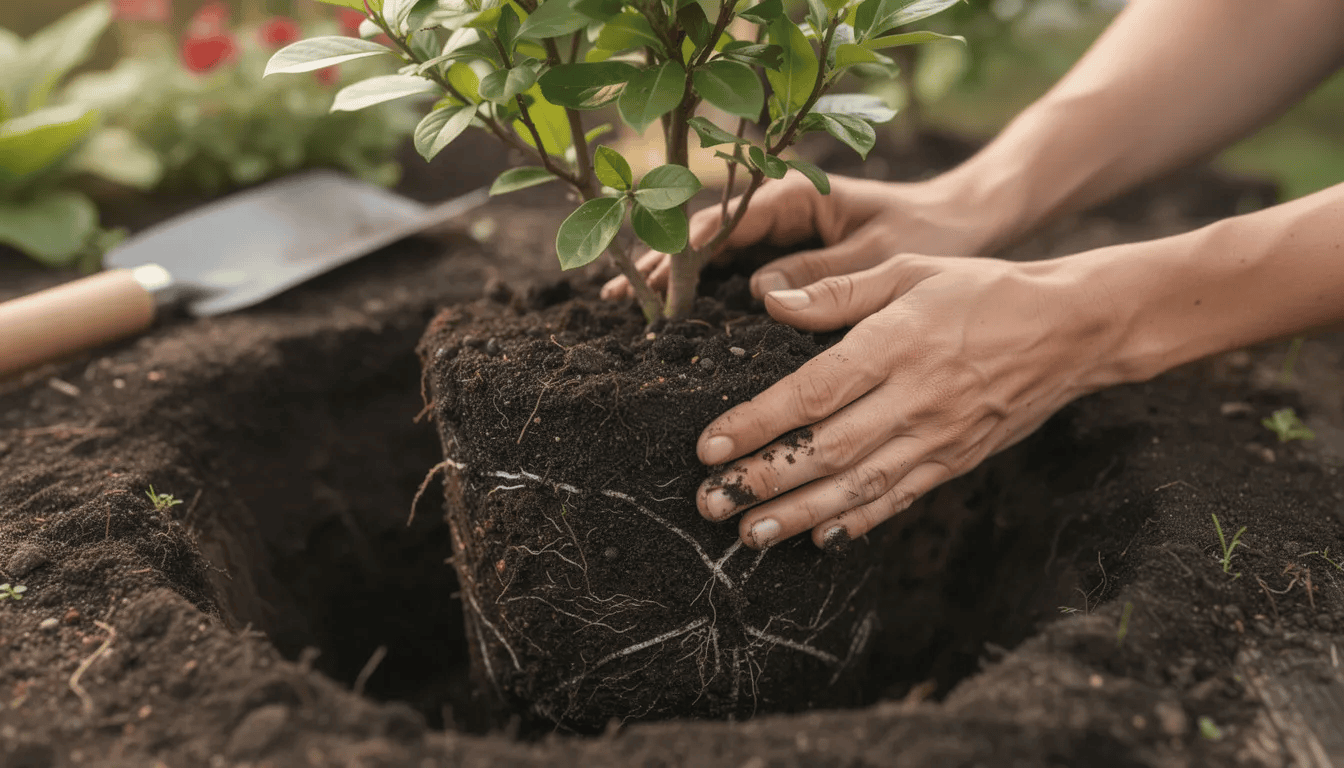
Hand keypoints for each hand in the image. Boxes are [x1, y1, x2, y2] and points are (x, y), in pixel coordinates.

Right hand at [599, 171, 1004, 301]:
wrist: (960, 225)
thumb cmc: (926, 234)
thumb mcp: (878, 258)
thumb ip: (821, 274)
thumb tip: (759, 295)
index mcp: (796, 195)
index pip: (726, 221)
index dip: (686, 253)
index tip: (656, 285)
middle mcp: (778, 207)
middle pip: (705, 235)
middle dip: (661, 266)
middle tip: (617, 301)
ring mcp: (779, 230)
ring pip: (712, 253)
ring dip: (672, 280)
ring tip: (625, 308)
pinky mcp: (786, 253)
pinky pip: (734, 270)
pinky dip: (702, 291)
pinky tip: (672, 315)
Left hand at [694, 252, 1117, 548]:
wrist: (1073, 329)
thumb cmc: (982, 290)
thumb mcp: (910, 271)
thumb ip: (837, 292)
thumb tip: (772, 303)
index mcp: (895, 344)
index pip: (812, 392)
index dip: (756, 424)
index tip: (709, 448)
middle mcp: (914, 397)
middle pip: (825, 449)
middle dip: (762, 481)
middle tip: (708, 502)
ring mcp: (938, 436)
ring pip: (857, 485)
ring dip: (798, 514)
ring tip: (749, 534)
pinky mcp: (956, 460)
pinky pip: (900, 498)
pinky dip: (859, 523)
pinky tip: (820, 539)